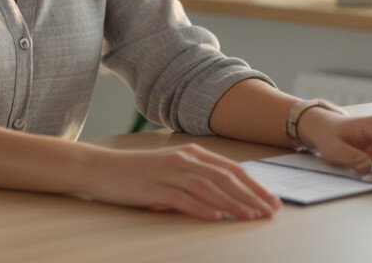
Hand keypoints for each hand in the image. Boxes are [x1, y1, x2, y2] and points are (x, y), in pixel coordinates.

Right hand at [87, 144, 281, 221]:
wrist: (99, 168)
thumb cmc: (136, 173)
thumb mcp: (170, 170)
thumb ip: (195, 179)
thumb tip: (224, 199)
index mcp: (190, 153)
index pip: (230, 168)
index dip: (254, 184)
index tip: (271, 200)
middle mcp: (183, 159)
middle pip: (224, 177)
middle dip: (251, 195)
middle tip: (269, 211)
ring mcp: (168, 173)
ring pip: (208, 188)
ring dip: (233, 203)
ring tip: (251, 217)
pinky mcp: (153, 188)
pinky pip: (182, 199)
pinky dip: (201, 208)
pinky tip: (216, 217)